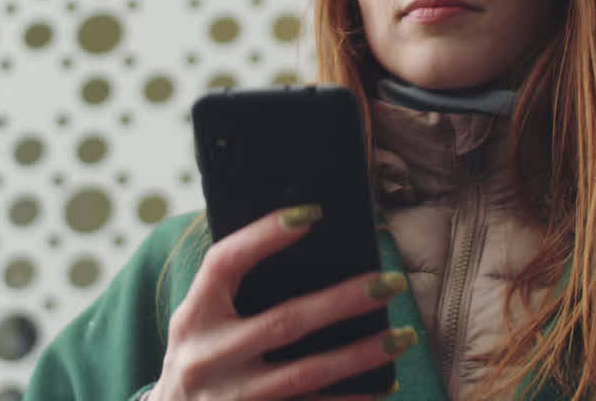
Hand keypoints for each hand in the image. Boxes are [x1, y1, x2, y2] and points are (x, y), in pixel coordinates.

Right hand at [148, 205, 414, 400]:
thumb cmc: (200, 354)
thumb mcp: (200, 320)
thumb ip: (236, 290)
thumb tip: (309, 244)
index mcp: (193, 314)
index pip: (224, 263)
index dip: (263, 235)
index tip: (312, 214)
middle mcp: (207, 357)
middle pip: (283, 322)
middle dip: (343, 301)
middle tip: (389, 282)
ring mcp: (230, 397)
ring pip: (306, 373)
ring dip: (360, 355)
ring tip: (401, 336)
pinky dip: (348, 400)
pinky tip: (383, 387)